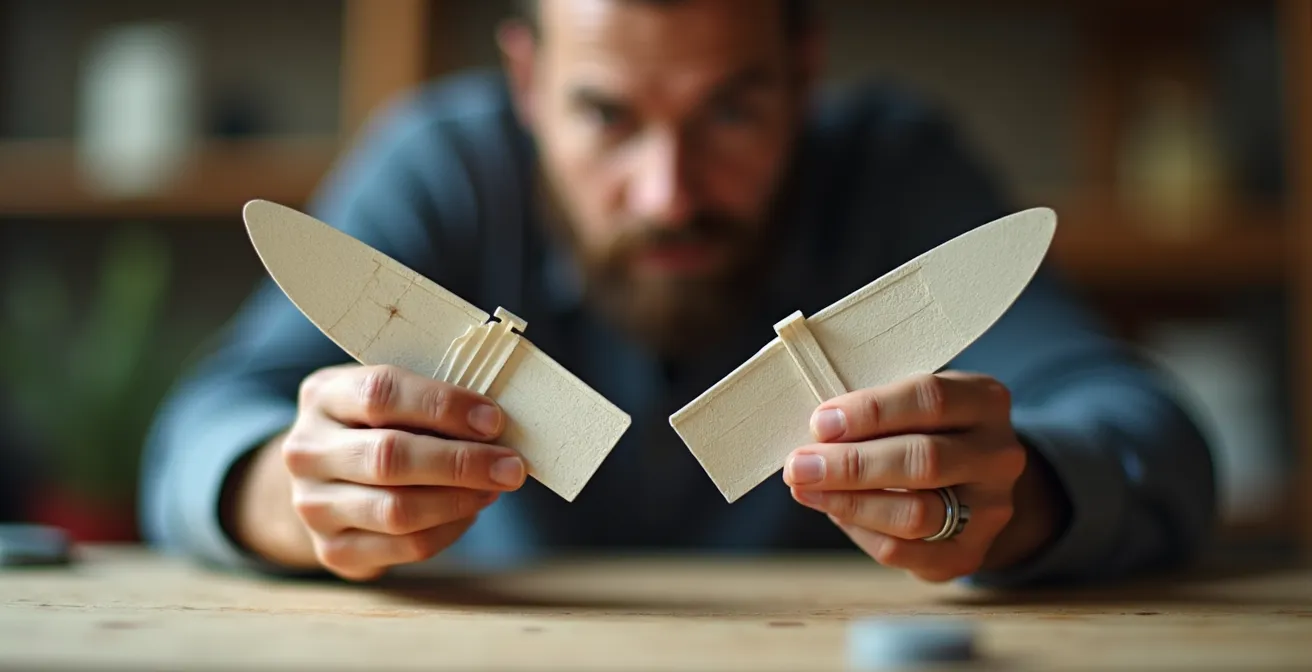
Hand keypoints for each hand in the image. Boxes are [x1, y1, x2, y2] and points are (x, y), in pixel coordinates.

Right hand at [226, 364, 525, 580]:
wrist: (326, 480)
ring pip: (397, 510)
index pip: (381, 393)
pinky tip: (470, 511)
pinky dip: (449, 530)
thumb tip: (496, 423)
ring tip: (495, 487)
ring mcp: (313, 505)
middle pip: (389, 457)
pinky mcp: (332, 550)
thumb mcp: (394, 397)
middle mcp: (306, 450)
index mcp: (324, 395)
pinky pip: (405, 547)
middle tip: (511, 466)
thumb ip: (433, 401)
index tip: (493, 420)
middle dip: (461, 463)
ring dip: (459, 500)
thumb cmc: (379, 426)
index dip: (443, 406)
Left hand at [783, 372, 1063, 581]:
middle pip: (924, 461)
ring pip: (915, 514)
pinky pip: (905, 552)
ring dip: (849, 502)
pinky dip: (860, 531)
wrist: (972, 484)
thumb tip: (816, 435)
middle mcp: (999, 456)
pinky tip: (833, 511)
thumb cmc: (923, 429)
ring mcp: (991, 510)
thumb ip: (875, 412)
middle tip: (799, 465)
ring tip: (805, 488)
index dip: (871, 411)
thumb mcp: (912, 404)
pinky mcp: (970, 553)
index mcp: (985, 401)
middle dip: (851, 464)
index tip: (821, 422)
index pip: (930, 399)